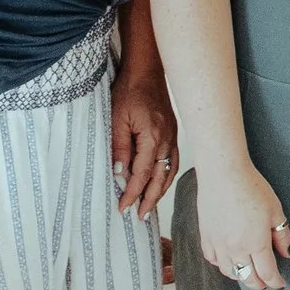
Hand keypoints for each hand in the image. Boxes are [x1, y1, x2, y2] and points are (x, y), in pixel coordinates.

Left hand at [109, 70, 179, 218]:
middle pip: (160, 178)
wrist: (146, 71)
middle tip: (139, 217)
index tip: (123, 207)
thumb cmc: (129, 91)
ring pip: (169, 172)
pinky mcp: (173, 133)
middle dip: (149, 200)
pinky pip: (173, 161)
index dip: (132, 194)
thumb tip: (119, 174)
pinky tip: (160, 183)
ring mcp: (172, 137)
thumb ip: (119, 148)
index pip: (141, 175)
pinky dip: (167, 176)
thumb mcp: (116, 119)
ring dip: (160, 191)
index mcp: (152, 137)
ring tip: (149, 207)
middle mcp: (166, 140)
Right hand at [195, 157, 289, 289]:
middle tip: (267, 281)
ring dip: (242, 276)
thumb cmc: (251, 187)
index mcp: (256, 243)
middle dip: (260, 284)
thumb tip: (288, 254)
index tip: (281, 283)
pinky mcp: (206, 237)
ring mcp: (218, 244)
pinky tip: (230, 260)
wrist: (223, 173)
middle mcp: (235, 248)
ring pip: (230, 273)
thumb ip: (282, 236)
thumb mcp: (275, 210)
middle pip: (248, 278)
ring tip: (250, 271)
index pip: (267, 273)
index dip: (276, 282)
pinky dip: (223, 265)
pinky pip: (213, 260)